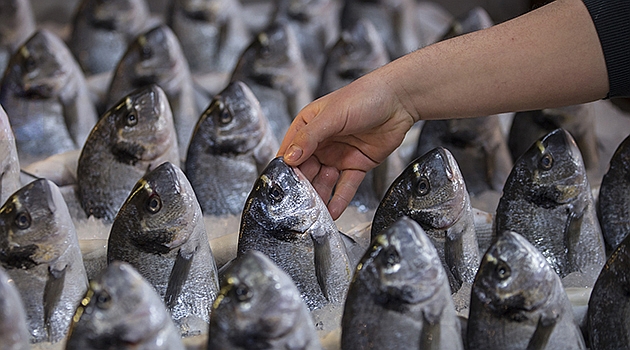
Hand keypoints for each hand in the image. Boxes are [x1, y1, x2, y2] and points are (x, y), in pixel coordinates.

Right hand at [277, 71, 415, 218]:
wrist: (399, 100)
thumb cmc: (365, 96)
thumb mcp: (332, 115)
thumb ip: (310, 137)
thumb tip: (289, 157)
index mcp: (309, 126)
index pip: (290, 152)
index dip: (285, 169)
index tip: (281, 186)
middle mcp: (322, 143)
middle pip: (306, 171)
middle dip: (302, 188)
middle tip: (297, 205)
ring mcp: (339, 155)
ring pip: (324, 181)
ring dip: (319, 197)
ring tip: (314, 212)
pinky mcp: (356, 165)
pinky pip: (345, 186)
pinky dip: (339, 200)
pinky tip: (332, 211)